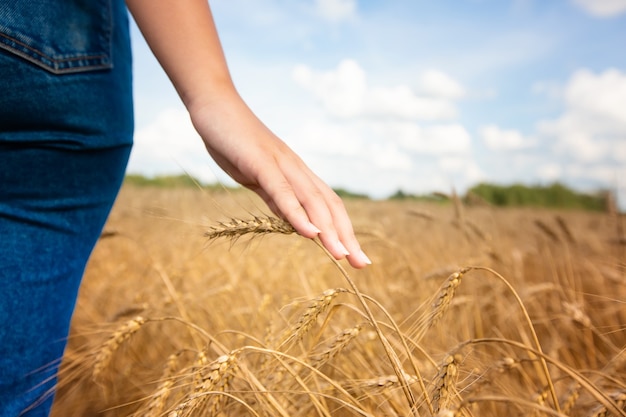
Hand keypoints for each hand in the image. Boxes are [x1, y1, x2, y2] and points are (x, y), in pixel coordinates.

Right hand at [189, 92, 370, 268]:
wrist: (214, 104)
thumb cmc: (233, 141)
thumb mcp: (256, 177)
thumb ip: (275, 197)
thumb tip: (292, 220)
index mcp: (296, 173)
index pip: (327, 205)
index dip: (343, 230)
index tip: (354, 256)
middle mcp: (296, 169)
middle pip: (329, 205)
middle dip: (346, 236)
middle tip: (361, 264)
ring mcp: (280, 164)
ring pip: (312, 200)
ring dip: (329, 230)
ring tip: (342, 256)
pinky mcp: (260, 162)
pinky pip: (282, 191)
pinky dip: (297, 213)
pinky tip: (310, 233)